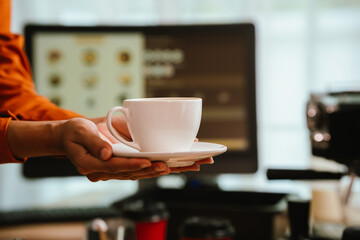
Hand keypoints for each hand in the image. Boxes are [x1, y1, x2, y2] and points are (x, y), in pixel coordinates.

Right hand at [55, 118, 170, 180]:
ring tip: (167, 168)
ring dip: (150, 171)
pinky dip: (147, 168)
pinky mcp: (115, 165)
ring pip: (132, 173)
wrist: (70, 135)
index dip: (130, 165)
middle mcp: (101, 170)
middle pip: (126, 173)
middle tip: (164, 166)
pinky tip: (161, 167)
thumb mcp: (80, 131)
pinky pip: (132, 169)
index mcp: (89, 163)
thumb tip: (107, 153)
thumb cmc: (73, 132)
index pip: (113, 166)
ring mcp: (108, 169)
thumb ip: (93, 142)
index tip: (145, 162)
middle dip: (146, 170)